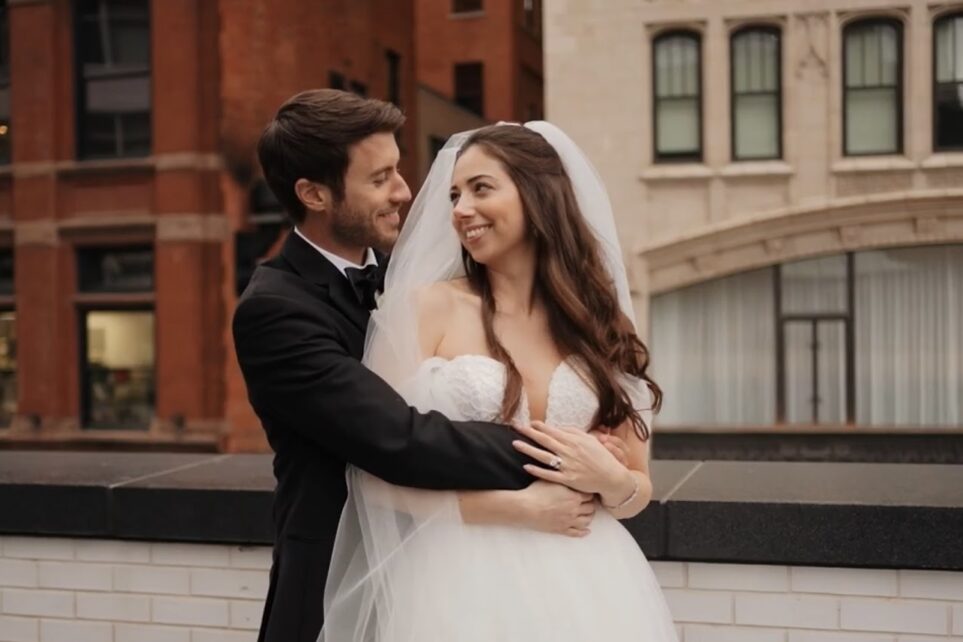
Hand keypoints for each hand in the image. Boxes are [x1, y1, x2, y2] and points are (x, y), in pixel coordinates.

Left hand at [512, 421, 634, 501]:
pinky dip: (538, 470)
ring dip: (528, 449)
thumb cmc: (601, 457)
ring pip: (544, 456)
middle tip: (515, 427)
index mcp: (574, 441)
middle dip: (529, 433)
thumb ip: (574, 432)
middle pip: (545, 440)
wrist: (610, 477)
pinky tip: (526, 466)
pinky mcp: (567, 479)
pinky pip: (549, 474)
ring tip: (515, 444)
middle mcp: (569, 452)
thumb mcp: (590, 440)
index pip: (553, 431)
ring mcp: (567, 466)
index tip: (529, 422)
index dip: (539, 426)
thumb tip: (559, 427)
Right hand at [516, 481, 595, 537]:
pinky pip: (577, 533)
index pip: (589, 495)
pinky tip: (587, 531)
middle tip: (589, 502)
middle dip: (590, 504)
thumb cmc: (535, 492)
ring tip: (588, 514)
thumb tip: (565, 470)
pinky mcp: (562, 530)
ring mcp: (569, 521)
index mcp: (574, 496)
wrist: (525, 508)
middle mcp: (574, 509)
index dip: (589, 492)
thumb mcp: (550, 479)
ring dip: (589, 517)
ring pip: (586, 521)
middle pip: (591, 508)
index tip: (587, 491)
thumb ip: (560, 477)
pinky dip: (583, 532)